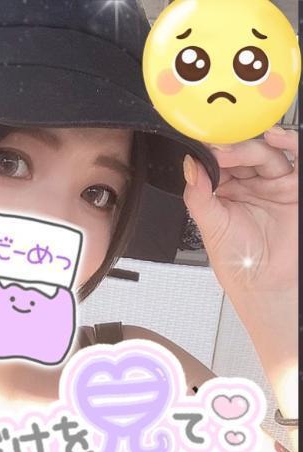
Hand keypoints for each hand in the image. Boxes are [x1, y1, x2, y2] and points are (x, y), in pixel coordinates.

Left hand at [182, 126, 297, 297]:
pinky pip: (295, 159)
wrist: (264, 284)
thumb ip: (198, 196)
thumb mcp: (210, 226)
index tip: (201, 147)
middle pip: (242, 155)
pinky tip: (275, 138)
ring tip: (233, 152)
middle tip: (217, 151)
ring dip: (250, 148)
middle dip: (229, 150)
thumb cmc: (238, 262)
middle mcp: (250, 186)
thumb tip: (188, 168)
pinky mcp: (294, 188)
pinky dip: (288, 143)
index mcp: (226, 193)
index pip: (219, 164)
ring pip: (265, 154)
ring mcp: (273, 185)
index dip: (211, 153)